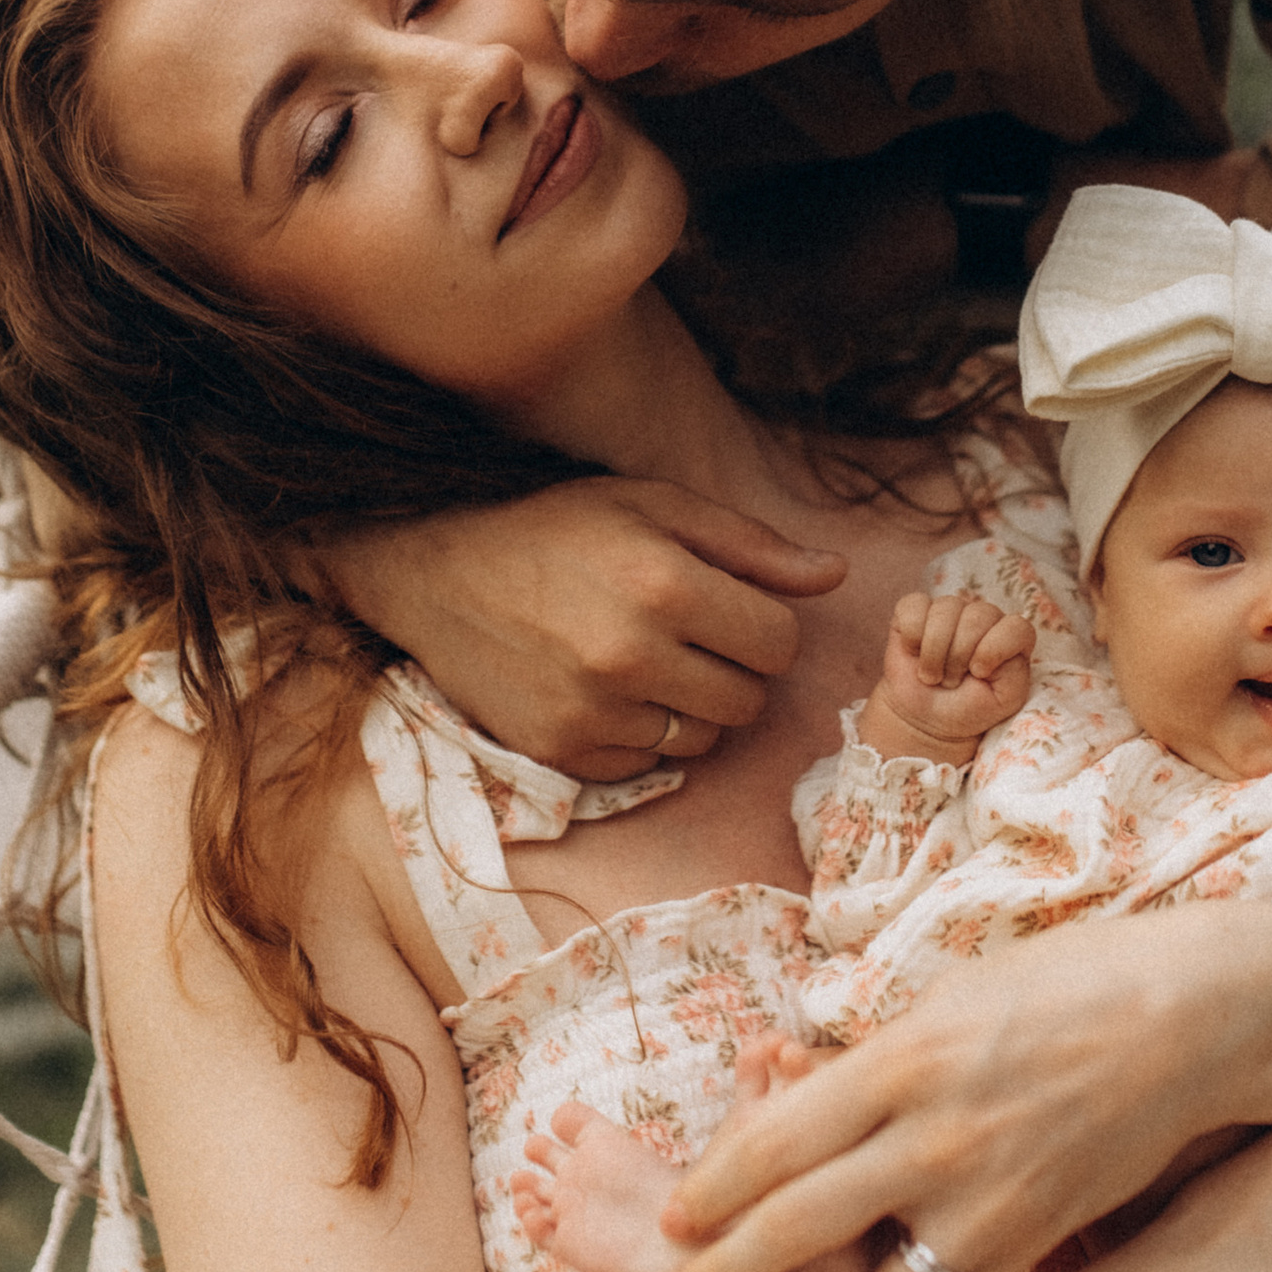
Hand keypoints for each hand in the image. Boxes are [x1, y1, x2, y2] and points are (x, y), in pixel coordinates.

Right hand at [318, 481, 846, 781]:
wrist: (436, 574)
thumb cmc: (555, 528)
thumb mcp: (654, 505)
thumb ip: (751, 545)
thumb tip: (836, 573)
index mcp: (665, 584)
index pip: (779, 643)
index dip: (766, 626)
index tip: (732, 610)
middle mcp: (632, 655)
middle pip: (749, 700)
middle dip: (736, 670)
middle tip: (692, 636)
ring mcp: (594, 711)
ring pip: (704, 741)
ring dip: (694, 709)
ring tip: (650, 663)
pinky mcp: (562, 752)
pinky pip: (647, 765)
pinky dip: (643, 736)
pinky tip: (608, 690)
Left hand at [667, 907, 1234, 1271]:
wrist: (1190, 1021)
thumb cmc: (1060, 986)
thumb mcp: (947, 1001)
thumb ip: (870, 1061)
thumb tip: (792, 1088)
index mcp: (902, 1063)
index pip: (777, 1138)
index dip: (713, 1184)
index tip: (673, 1213)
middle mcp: (936, 1140)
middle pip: (803, 1223)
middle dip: (729, 1271)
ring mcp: (988, 1202)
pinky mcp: (1031, 1244)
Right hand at [860, 593, 1034, 759]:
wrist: (925, 718)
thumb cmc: (968, 708)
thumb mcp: (1003, 700)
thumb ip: (1014, 673)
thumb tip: (989, 647)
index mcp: (1009, 637)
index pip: (1016, 627)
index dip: (996, 649)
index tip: (978, 673)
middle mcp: (982, 617)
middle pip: (978, 615)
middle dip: (960, 656)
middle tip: (952, 681)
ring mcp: (949, 610)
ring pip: (946, 610)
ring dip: (934, 652)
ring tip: (933, 674)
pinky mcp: (915, 610)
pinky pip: (914, 607)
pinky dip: (912, 637)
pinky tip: (914, 653)